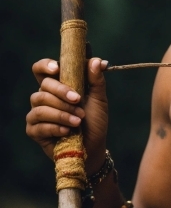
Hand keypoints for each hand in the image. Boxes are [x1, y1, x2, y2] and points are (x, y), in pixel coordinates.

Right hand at [27, 57, 108, 172]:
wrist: (94, 146)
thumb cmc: (95, 121)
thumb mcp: (99, 99)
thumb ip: (97, 80)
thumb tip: (98, 61)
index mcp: (58, 86)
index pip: (42, 70)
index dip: (45, 65)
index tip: (57, 68)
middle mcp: (44, 98)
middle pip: (43, 86)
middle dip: (62, 92)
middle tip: (78, 100)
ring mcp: (37, 114)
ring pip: (40, 105)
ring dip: (62, 112)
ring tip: (78, 120)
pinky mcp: (34, 131)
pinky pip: (39, 124)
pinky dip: (55, 126)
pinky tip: (67, 130)